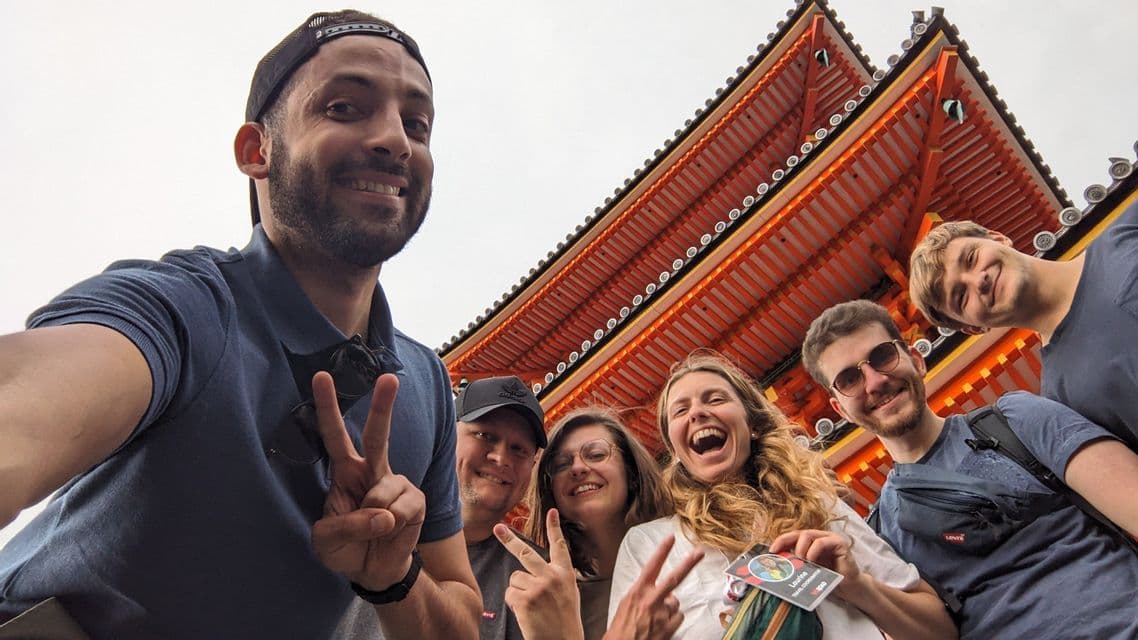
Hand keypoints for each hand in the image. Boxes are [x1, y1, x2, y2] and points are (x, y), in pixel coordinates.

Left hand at [310, 372, 425, 590]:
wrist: (374, 571)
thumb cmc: (344, 548)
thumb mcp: (326, 542)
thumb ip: (345, 526)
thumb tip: (381, 514)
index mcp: (344, 472)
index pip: (334, 435)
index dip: (327, 407)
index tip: (321, 377)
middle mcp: (372, 470)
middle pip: (378, 435)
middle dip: (383, 406)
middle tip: (389, 378)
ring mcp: (396, 483)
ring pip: (384, 487)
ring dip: (373, 516)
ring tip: (373, 529)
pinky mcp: (415, 500)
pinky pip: (402, 509)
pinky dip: (392, 525)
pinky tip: (391, 530)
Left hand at [494, 508, 583, 639]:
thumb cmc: (564, 622)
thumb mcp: (568, 595)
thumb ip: (556, 579)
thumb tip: (537, 569)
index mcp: (565, 575)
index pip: (559, 546)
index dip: (554, 528)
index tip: (551, 512)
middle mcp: (552, 577)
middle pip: (526, 552)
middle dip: (509, 540)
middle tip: (497, 528)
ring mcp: (538, 587)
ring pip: (515, 578)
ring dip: (518, 591)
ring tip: (533, 607)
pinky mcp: (526, 599)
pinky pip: (510, 594)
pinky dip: (514, 604)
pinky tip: (528, 613)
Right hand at [603, 534, 703, 639]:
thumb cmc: (620, 629)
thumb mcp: (626, 605)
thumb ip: (644, 595)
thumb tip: (661, 593)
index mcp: (638, 592)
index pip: (652, 566)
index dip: (662, 551)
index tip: (670, 538)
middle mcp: (651, 600)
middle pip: (674, 578)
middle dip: (688, 564)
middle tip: (699, 553)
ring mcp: (661, 614)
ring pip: (675, 603)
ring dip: (669, 608)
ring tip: (656, 618)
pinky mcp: (668, 628)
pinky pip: (678, 618)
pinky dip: (672, 621)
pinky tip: (661, 626)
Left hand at [769, 529, 862, 600]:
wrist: (850, 587)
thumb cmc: (829, 580)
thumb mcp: (809, 570)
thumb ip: (798, 564)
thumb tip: (778, 566)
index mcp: (811, 542)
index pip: (793, 536)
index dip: (781, 541)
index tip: (771, 551)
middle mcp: (820, 537)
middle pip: (799, 533)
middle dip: (786, 542)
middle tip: (781, 556)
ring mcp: (830, 539)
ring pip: (809, 535)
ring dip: (800, 548)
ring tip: (800, 560)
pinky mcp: (840, 544)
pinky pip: (823, 542)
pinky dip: (814, 550)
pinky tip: (811, 560)